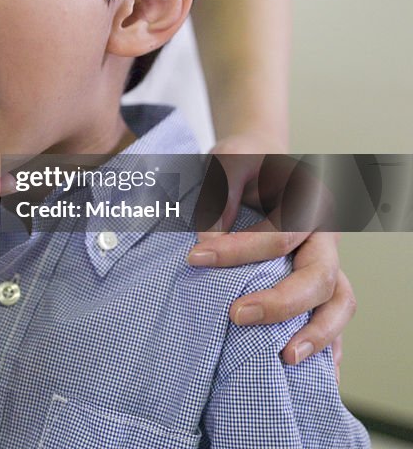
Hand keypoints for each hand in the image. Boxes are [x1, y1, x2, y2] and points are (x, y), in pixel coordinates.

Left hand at [187, 136, 355, 373]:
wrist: (261, 161)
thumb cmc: (241, 161)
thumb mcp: (226, 162)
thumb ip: (218, 196)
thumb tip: (207, 241)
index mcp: (308, 201)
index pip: (280, 235)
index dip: (237, 250)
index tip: (194, 259)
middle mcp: (325, 234)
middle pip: (319, 275)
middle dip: (280, 301)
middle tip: (236, 315)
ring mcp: (329, 260)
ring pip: (339, 301)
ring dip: (317, 333)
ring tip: (284, 358)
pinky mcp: (323, 281)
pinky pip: (334, 316)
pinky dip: (328, 344)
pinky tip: (313, 371)